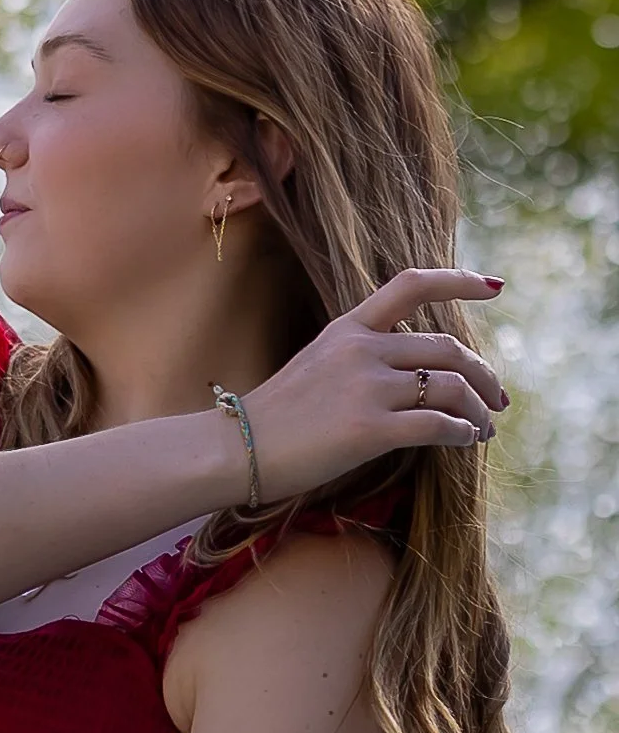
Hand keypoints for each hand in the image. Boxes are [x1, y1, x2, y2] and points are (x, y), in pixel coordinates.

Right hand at [243, 267, 508, 503]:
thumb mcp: (315, 368)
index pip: (411, 285)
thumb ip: (360, 360)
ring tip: (484, 429)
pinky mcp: (368, 429)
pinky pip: (438, 426)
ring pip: (450, 387)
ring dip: (479, 410)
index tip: (494, 288)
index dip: (459, 282)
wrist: (234, 449)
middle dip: (483, 376)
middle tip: (497, 400)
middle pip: (447, 349)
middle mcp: (361, 350)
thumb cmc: (272, 420)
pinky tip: (466, 442)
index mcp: (347, 329)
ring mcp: (364, 388)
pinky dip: (463, 434)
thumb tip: (410, 377)